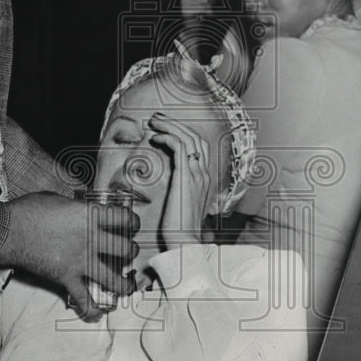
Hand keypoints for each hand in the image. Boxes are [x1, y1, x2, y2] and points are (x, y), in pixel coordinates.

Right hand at [0, 192, 139, 320]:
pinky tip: (97, 313)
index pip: (123, 218)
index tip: (131, 223)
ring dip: (123, 284)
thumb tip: (79, 212)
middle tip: (127, 251)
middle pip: (124, 249)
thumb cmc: (29, 211)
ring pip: (113, 278)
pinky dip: (90, 308)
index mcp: (90, 216)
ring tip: (126, 285)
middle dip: (130, 251)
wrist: (8, 232)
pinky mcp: (66, 278)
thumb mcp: (57, 200)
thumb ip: (74, 208)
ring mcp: (80, 262)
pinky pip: (83, 298)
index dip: (132, 221)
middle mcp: (91, 240)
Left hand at [148, 114, 211, 249]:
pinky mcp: (186, 177)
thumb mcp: (183, 205)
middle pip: (195, 137)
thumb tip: (173, 188)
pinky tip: (156, 138)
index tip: (166, 129)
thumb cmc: (180, 228)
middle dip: (176, 124)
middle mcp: (204, 173)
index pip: (199, 146)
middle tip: (158, 118)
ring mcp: (197, 174)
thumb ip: (181, 192)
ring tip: (155, 121)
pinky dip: (168, 137)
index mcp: (205, 179)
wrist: (185, 241)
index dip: (184, 133)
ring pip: (188, 138)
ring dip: (171, 125)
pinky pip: (180, 147)